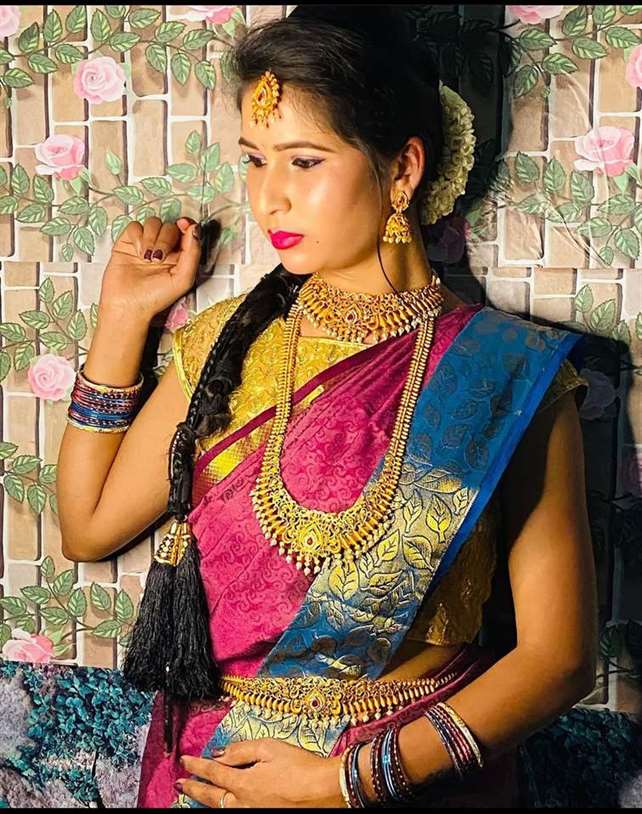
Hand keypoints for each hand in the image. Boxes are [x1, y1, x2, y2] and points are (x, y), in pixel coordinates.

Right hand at [98, 215, 201, 322]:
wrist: (128, 305)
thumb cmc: (155, 298)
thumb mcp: (183, 279)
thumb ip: (193, 253)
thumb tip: (194, 229)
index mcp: (180, 256)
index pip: (187, 231)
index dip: (187, 224)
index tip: (184, 225)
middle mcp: (164, 248)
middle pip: (170, 226)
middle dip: (166, 239)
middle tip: (159, 257)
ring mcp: (146, 244)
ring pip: (153, 223)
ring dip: (151, 238)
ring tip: (147, 258)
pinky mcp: (128, 243)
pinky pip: (134, 226)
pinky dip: (137, 237)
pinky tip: (138, 253)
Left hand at [177, 738, 346, 807]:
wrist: (325, 790)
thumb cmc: (300, 766)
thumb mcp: (269, 748)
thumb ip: (241, 750)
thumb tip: (219, 754)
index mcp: (244, 783)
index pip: (213, 772)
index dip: (197, 766)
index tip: (185, 761)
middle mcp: (244, 803)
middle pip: (211, 796)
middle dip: (193, 789)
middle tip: (180, 784)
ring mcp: (253, 813)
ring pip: (222, 808)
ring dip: (207, 800)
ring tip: (196, 793)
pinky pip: (237, 812)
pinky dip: (225, 807)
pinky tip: (224, 803)